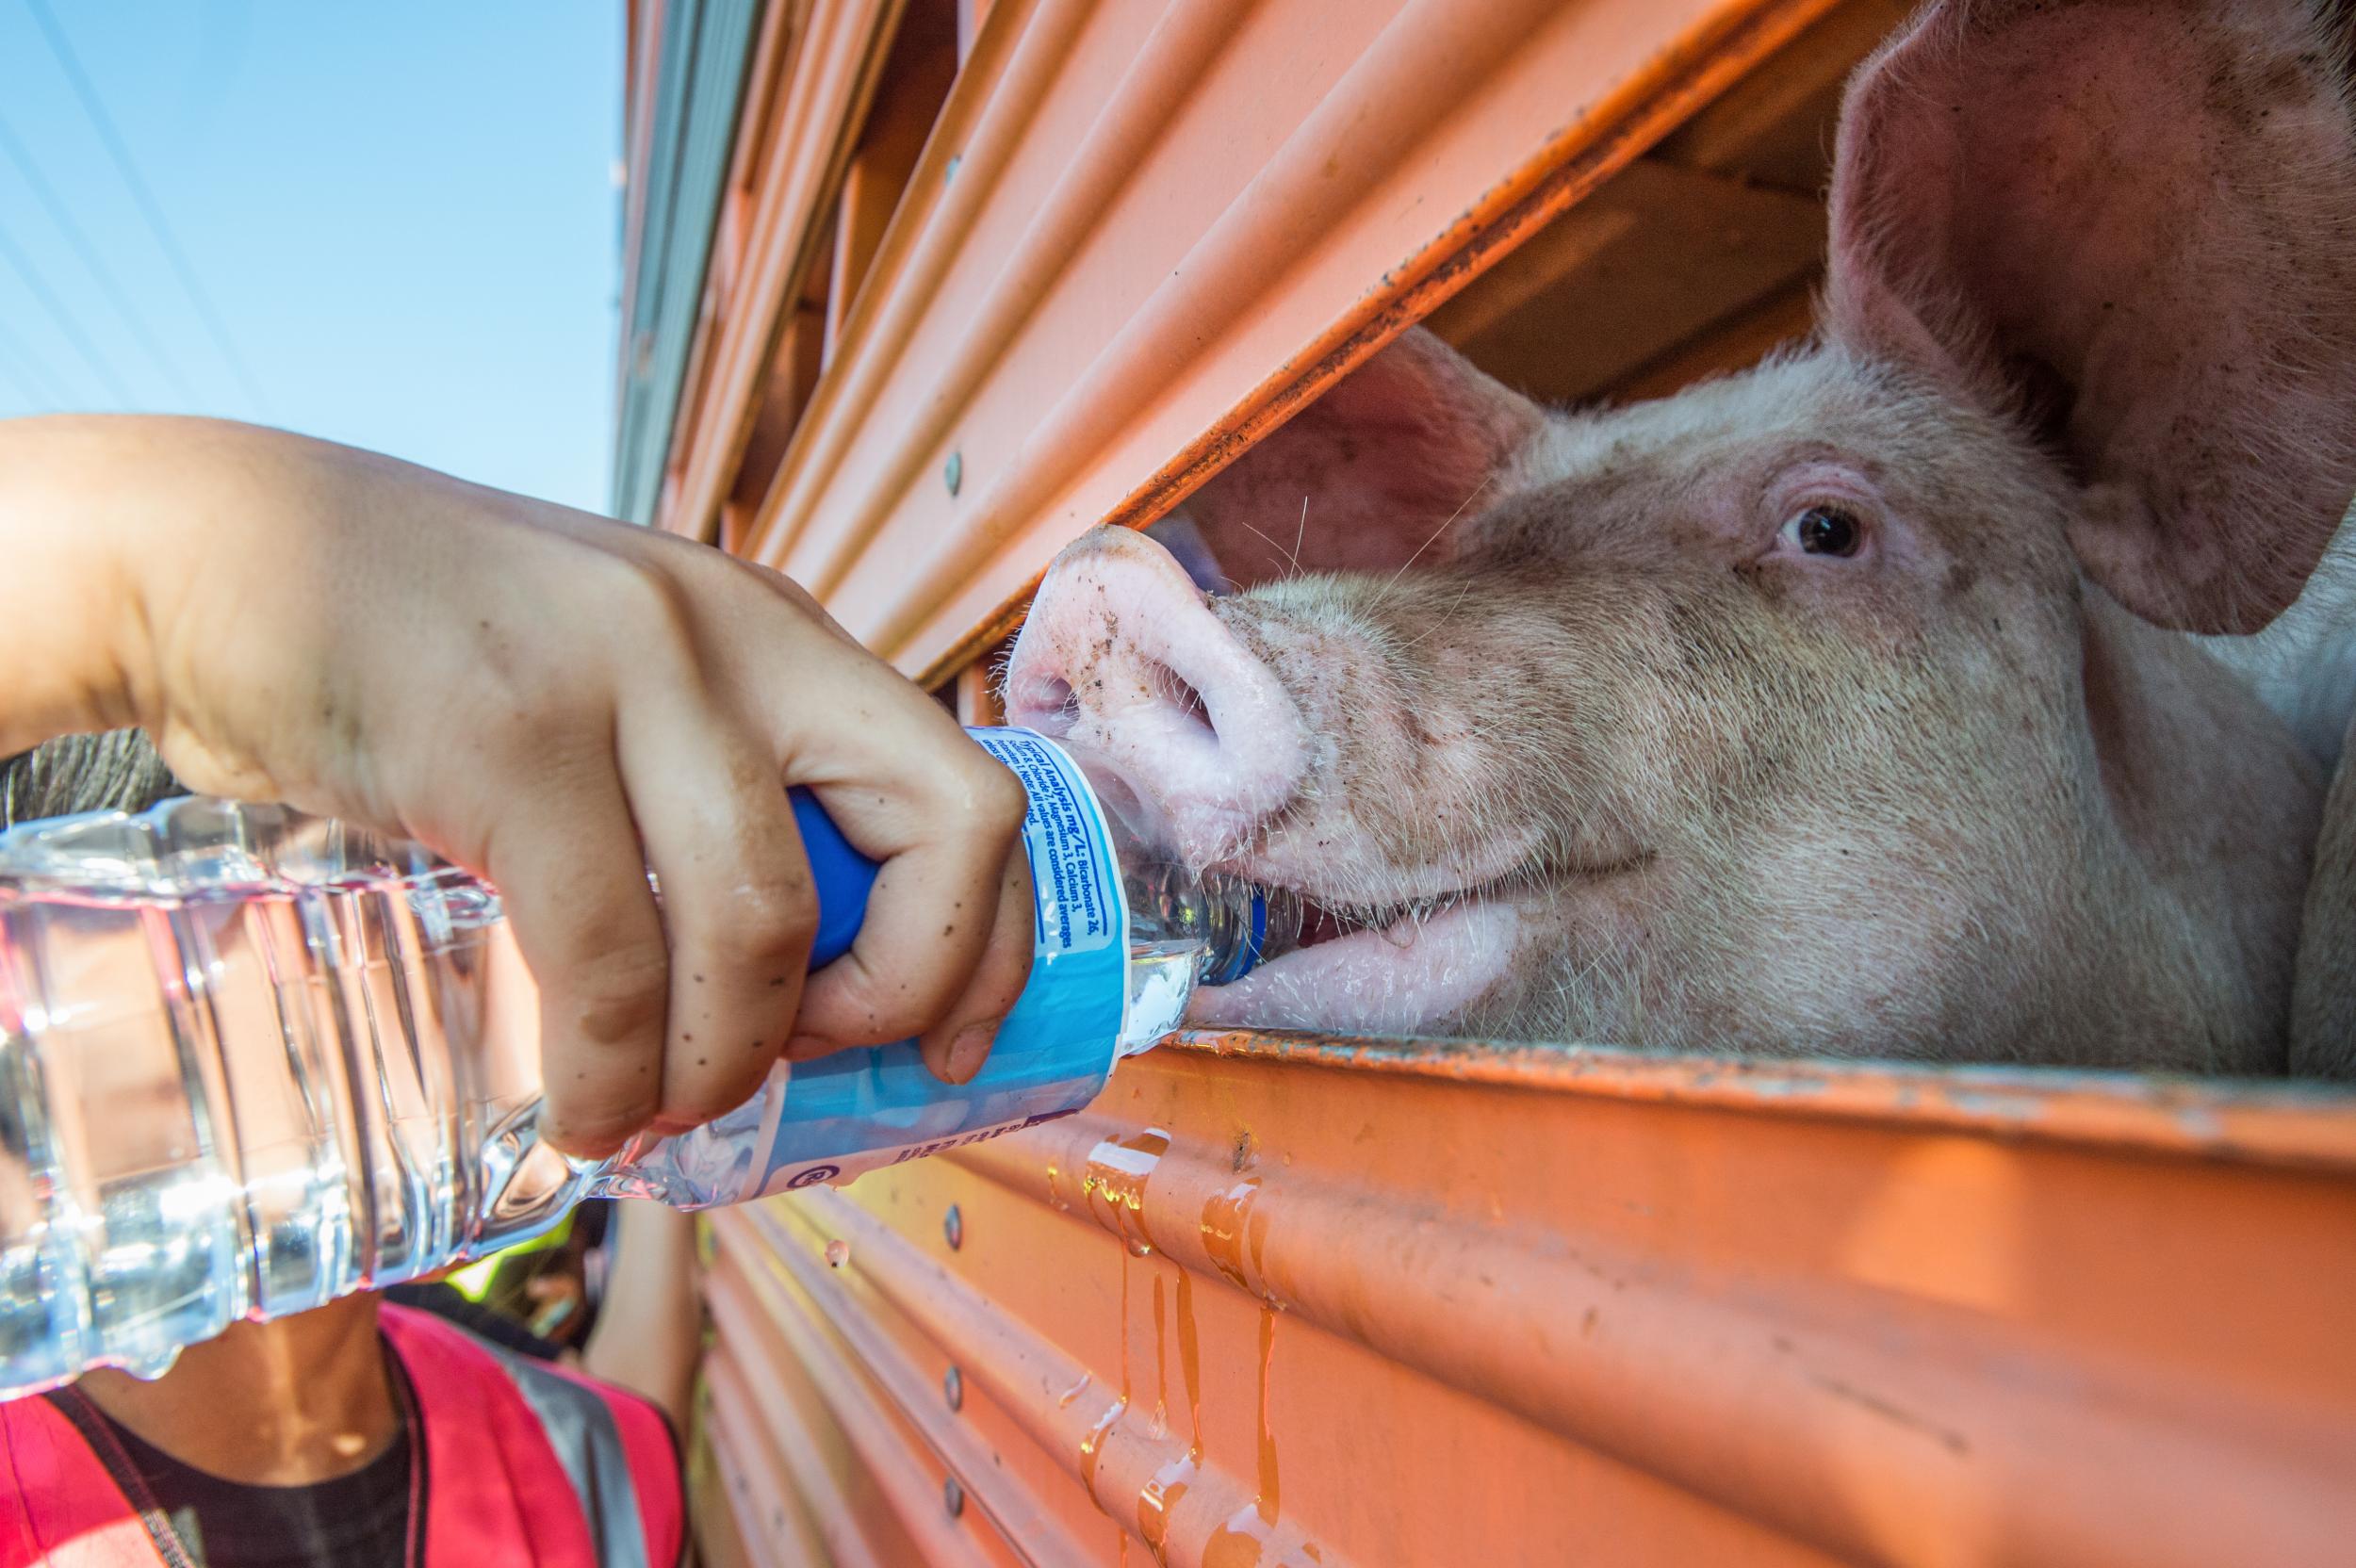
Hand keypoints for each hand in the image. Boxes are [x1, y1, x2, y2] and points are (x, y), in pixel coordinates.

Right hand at [0, 416, 1034, 1156]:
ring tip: (649, 1111)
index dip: (989, 946)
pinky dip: (606, 1075)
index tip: (945, 1050)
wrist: (216, 555)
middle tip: (804, 1063)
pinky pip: (609, 961)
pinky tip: (575, 1110)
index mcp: (781, 637)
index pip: (976, 792)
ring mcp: (630, 673)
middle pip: (945, 833)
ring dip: (723, 1066)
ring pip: (768, 928)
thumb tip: (786, 997)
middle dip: (904, 992)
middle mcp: (738, 635)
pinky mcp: (510, 735)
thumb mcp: (609, 695)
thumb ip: (703, 797)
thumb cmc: (421, 661)